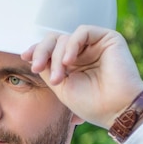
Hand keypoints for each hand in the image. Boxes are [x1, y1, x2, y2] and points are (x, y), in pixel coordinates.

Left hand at [21, 25, 142, 128]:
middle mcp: (83, 52)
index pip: (51, 49)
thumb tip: (34, 55)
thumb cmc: (92, 104)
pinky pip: (82, 32)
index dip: (37, 50)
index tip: (25, 57)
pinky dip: (71, 45)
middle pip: (54, 40)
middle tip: (36, 68)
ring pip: (65, 38)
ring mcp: (95, 45)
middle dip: (41, 52)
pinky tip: (68, 62)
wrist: (117, 111)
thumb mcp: (61, 86)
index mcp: (73, 63)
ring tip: (58, 78)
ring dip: (56, 57)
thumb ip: (48, 68)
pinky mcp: (108, 38)